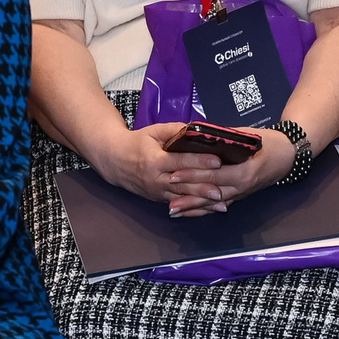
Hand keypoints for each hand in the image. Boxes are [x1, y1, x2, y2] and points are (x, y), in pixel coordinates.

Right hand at [92, 123, 228, 211]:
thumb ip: (175, 130)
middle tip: (223, 191)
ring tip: (222, 205)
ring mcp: (158, 192)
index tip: (217, 161)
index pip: (180, 161)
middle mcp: (156, 179)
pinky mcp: (159, 199)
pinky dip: (195, 208)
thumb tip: (197, 130)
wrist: (115, 161)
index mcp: (155, 160)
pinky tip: (210, 209)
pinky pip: (179, 205)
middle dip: (204, 188)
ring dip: (203, 203)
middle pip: (184, 184)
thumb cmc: (137, 143)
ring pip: (183, 198)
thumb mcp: (153, 131)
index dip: (199, 161)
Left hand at [165, 127, 293, 217]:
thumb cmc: (267, 142)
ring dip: (193, 208)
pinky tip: (189, 213)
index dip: (193, 175)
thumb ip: (224, 138)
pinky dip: (204, 210)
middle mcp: (241, 186)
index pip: (214, 174)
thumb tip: (200, 136)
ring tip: (173, 211)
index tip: (174, 174)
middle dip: (188, 196)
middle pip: (210, 193)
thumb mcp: (246, 136)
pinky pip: (219, 205)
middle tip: (167, 199)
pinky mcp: (240, 197)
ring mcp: (241, 194)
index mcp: (244, 170)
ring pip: (213, 203)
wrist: (288, 155)